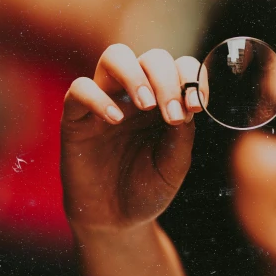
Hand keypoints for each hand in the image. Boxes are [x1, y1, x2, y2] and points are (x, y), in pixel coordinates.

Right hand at [61, 44, 205, 231]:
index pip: (181, 67)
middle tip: (173, 116)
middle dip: (167, 80)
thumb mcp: (174, 164)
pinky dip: (98, 98)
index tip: (198, 106)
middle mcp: (136, 94)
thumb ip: (183, 134)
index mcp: (166, 101)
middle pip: (152, 58)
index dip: (193, 78)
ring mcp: (106, 101)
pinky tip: (115, 120)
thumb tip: (188, 104)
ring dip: (135, 75)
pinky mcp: (76, 117)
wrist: (116, 219)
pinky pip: (80, 88)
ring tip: (147, 106)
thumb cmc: (148, 188)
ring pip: (115, 57)